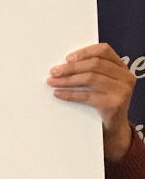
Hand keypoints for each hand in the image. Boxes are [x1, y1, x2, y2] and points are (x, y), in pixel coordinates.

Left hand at [48, 42, 134, 161]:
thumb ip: (92, 72)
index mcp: (122, 68)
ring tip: (53, 82)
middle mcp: (125, 77)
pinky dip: (69, 94)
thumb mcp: (102, 85)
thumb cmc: (104, 103)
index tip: (67, 58)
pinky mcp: (114, 104)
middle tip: (54, 71)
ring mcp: (122, 90)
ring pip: (90, 78)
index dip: (84, 52)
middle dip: (71, 67)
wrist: (114, 127)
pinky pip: (87, 96)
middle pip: (94, 64)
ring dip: (68, 80)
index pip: (104, 51)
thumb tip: (63, 65)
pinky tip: (58, 93)